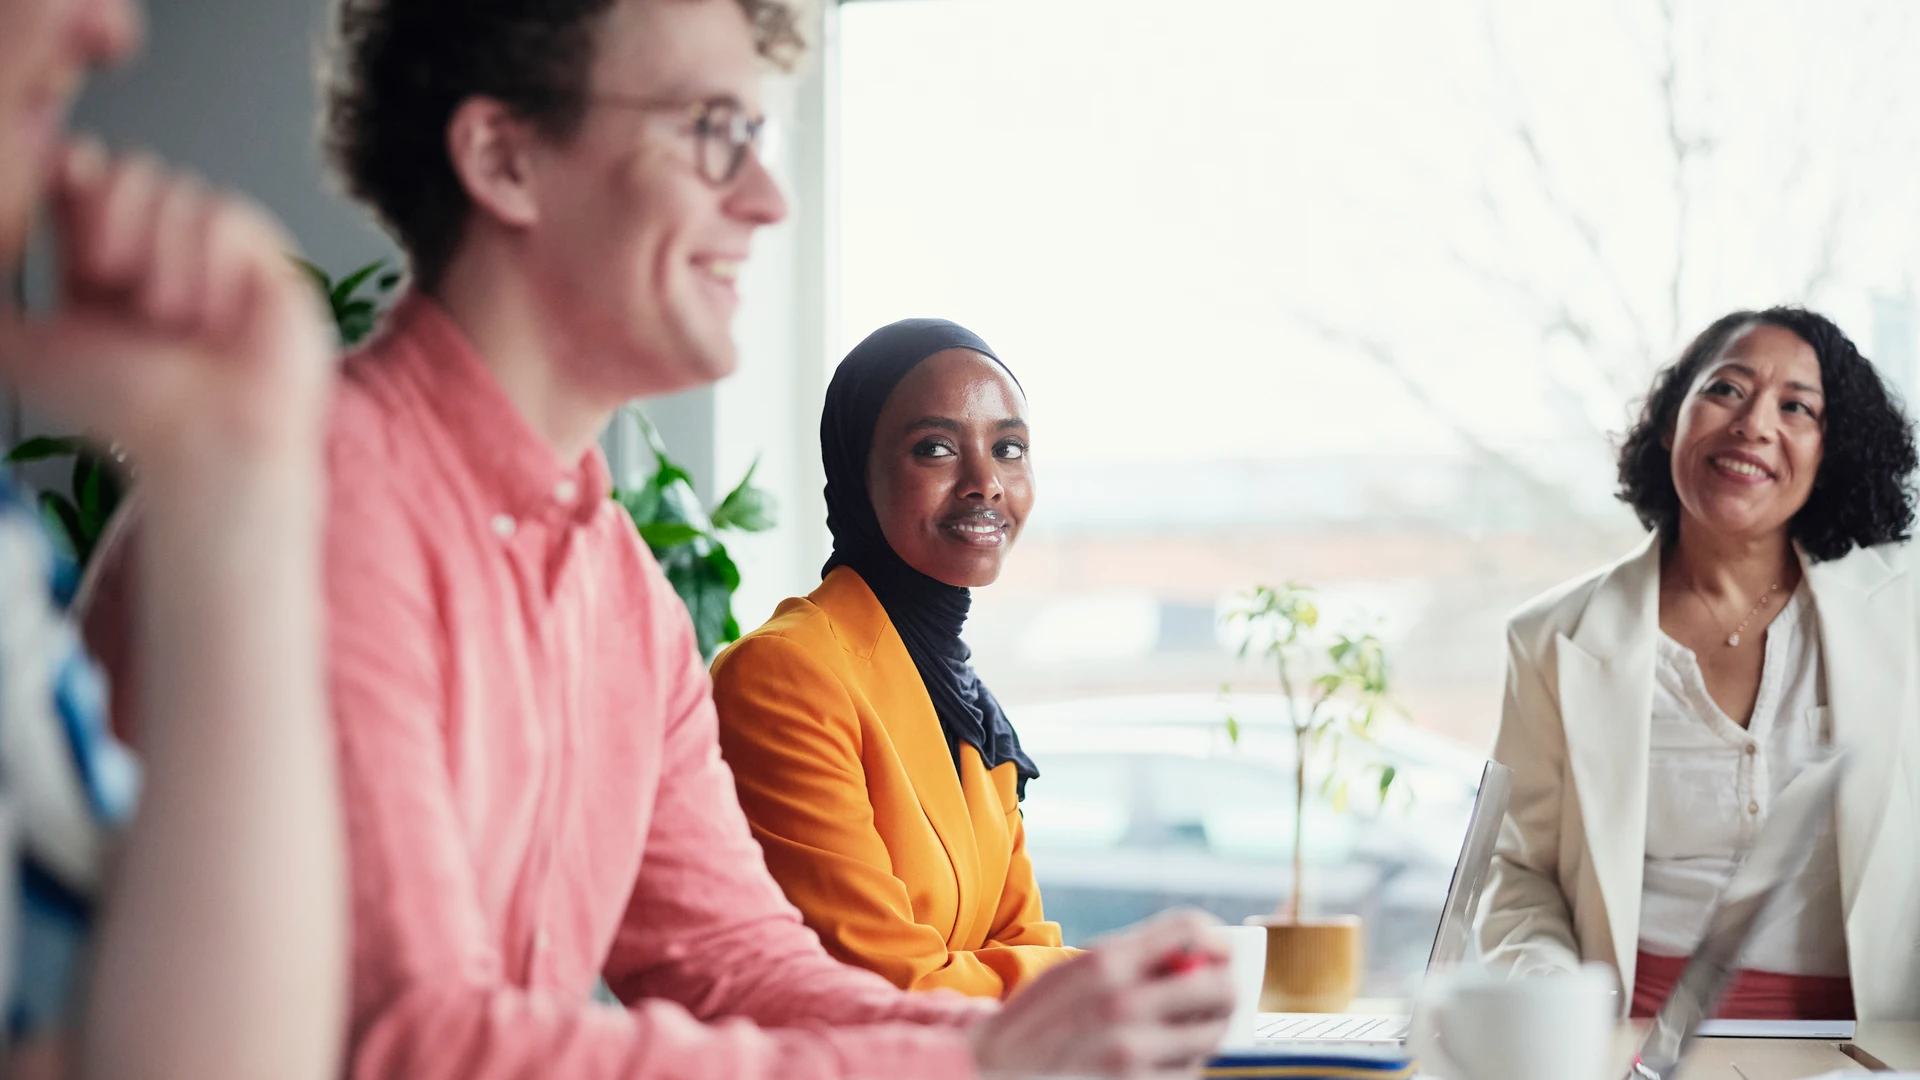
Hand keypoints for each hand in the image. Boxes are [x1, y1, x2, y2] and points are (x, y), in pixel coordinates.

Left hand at [0, 139, 333, 473]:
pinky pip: (225, 215)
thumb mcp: (24, 347)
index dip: (70, 174)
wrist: (206, 442)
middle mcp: (158, 252)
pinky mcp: (265, 259)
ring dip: (162, 257)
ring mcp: (214, 253)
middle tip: (114, 278)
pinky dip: (208, 262)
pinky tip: (211, 312)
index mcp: (99, 261)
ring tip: (171, 317)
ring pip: (176, 190)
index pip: (81, 178)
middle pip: (128, 170)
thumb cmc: (129, 409)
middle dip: (111, 218)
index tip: (64, 184)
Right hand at [970, 909, 1235, 1079]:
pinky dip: (1181, 1065)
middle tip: (1214, 999)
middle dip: (1223, 991)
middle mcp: (1122, 1003)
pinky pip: (1189, 1071)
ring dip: (1202, 1032)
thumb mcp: (1077, 969)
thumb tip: (1200, 954)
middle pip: (1218, 986)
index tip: (1220, 953)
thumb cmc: (1039, 1019)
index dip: (1216, 939)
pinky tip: (1153, 1060)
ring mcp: (1131, 1051)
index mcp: (1106, 961)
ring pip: (1210, 1034)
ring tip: (1171, 1034)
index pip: (1191, 928)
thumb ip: (1133, 955)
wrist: (997, 1069)